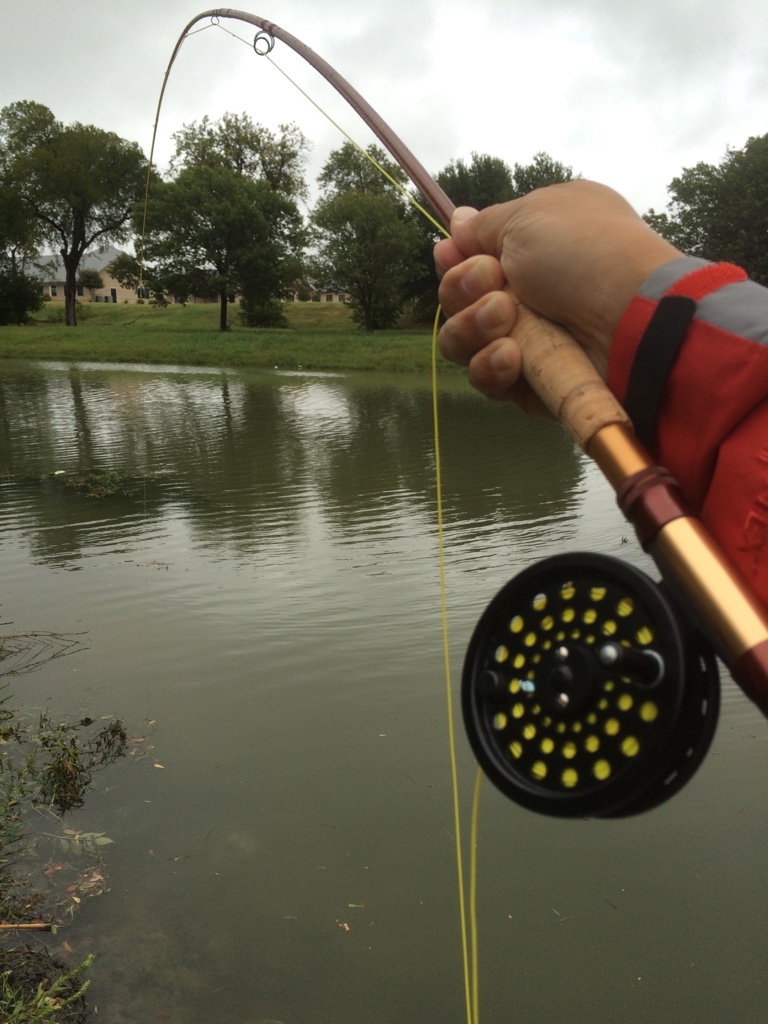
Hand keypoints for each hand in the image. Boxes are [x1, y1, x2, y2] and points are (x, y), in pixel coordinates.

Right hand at [434, 180, 682, 407]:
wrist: (629, 317)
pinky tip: (513, 355)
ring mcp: (526, 339)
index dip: (454, 261)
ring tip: (507, 317)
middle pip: (456, 300)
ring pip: (461, 341)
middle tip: (494, 282)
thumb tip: (458, 221)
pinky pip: (484, 378)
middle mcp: (527, 291)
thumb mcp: (528, 216)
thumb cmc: (582, 252)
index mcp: (530, 245)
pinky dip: (490, 365)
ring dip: (473, 326)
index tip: (453, 255)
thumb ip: (483, 226)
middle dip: (462, 289)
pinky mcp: (526, 383)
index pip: (468, 259)